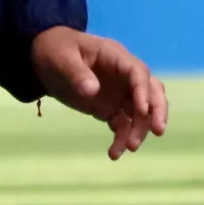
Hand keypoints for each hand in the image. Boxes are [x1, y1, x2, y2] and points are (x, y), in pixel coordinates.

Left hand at [32, 27, 168, 159]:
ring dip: (139, 129)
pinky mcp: (110, 109)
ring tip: (129, 148)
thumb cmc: (55, 51)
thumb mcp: (62, 59)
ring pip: (140, 112)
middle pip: (151, 91)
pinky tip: (114, 153)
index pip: (138, 72)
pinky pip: (123, 125)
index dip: (143, 91)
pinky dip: (122, 139)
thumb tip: (93, 92)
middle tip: (159, 131)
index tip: (142, 111)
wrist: (44, 58)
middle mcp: (123, 76)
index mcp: (115, 57)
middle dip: (157, 111)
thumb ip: (77, 74)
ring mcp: (119, 93)